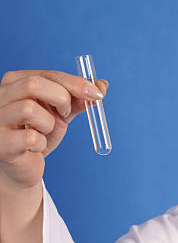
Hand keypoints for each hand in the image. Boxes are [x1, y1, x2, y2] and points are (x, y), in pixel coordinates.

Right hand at [0, 70, 107, 189]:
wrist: (23, 168)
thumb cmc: (38, 136)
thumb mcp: (60, 115)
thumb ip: (77, 100)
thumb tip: (102, 85)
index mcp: (15, 82)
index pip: (47, 74)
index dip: (75, 83)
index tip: (97, 94)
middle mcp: (0, 96)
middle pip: (34, 84)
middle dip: (61, 98)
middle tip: (66, 114)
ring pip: (29, 109)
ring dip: (49, 124)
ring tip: (44, 133)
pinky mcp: (2, 143)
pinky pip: (29, 138)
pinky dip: (41, 144)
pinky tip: (35, 148)